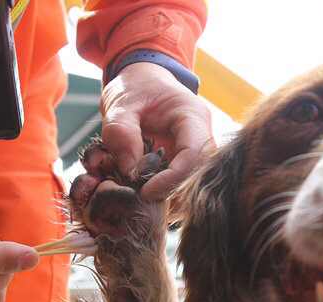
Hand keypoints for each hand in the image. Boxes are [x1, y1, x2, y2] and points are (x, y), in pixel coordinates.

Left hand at [100, 61, 213, 200]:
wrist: (142, 81)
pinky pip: (180, 183)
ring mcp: (195, 150)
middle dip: (171, 191)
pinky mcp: (184, 161)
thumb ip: (121, 131)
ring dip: (168, 196)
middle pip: (198, 174)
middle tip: (141, 200)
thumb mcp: (121, 102)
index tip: (146, 191)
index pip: (195, 154)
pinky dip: (163, 192)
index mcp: (193, 116)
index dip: (173, 178)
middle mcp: (202, 136)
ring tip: (140, 197)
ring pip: (192, 183)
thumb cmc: (135, 86)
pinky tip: (143, 193)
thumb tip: (129, 169)